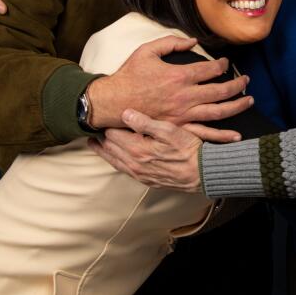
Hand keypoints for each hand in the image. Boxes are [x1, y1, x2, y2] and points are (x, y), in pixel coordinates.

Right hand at [86, 35, 251, 128]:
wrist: (112, 102)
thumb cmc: (129, 76)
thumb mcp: (147, 51)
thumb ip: (171, 42)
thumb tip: (193, 41)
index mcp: (179, 76)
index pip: (210, 69)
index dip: (222, 65)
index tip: (226, 63)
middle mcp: (185, 96)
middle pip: (220, 91)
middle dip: (237, 84)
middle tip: (246, 80)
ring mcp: (183, 115)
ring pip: (218, 112)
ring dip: (237, 106)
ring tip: (249, 100)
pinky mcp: (178, 128)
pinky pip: (204, 133)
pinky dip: (222, 135)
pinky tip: (236, 135)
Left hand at [88, 109, 206, 191]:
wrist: (202, 173)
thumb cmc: (188, 149)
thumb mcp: (169, 130)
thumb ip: (145, 122)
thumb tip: (125, 114)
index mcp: (137, 149)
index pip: (112, 134)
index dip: (106, 124)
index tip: (102, 116)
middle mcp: (134, 164)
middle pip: (109, 148)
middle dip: (100, 137)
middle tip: (93, 128)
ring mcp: (139, 174)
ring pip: (113, 161)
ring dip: (103, 151)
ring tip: (93, 144)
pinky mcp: (146, 180)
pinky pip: (123, 170)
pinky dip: (115, 162)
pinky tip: (115, 158)